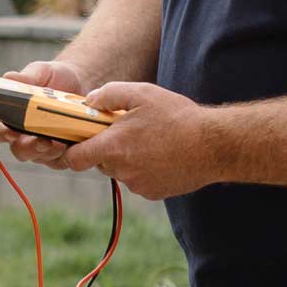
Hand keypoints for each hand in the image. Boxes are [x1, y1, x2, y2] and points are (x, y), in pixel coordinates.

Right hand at [0, 59, 95, 167]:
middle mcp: (24, 135)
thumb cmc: (54, 77)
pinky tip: (69, 143)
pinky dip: (63, 154)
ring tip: (58, 141)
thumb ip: (25, 78)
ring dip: (47, 151)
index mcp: (11, 116)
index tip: (10, 130)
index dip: (1, 132)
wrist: (80, 82)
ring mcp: (42, 145)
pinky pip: (60, 160)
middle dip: (28, 147)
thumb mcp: (40, 72)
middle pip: (18, 149)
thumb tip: (9, 78)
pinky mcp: (61, 152)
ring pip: (39, 156)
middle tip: (39, 140)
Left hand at [59, 82, 221, 199]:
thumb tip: (90, 101)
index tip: (79, 140)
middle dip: (107, 148)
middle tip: (127, 131)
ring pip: (121, 170)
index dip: (73, 149)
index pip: (74, 159)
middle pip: (100, 162)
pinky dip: (144, 169)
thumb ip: (109, 94)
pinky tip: (162, 154)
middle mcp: (121, 170)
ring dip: (128, 158)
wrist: (213, 146)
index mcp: (113, 147)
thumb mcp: (142, 93)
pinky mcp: (153, 193)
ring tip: (151, 140)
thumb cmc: (178, 117)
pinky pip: (138, 180)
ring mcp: (137, 185)